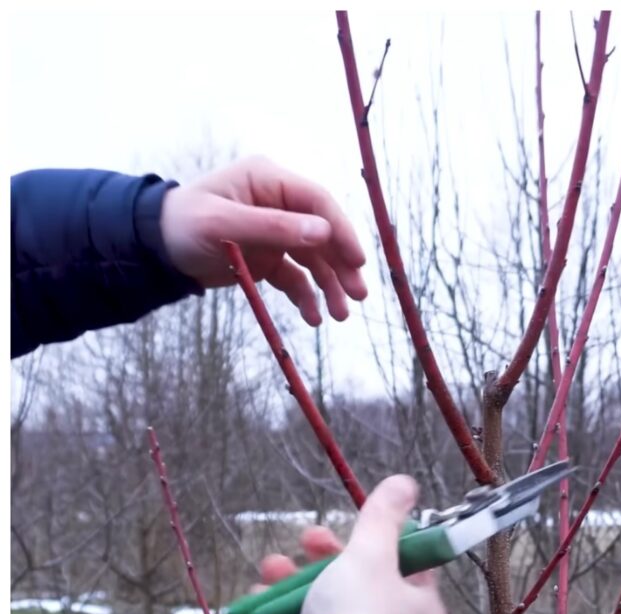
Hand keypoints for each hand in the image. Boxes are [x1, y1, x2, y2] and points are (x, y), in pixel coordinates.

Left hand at [159, 156, 369, 326]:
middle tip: (359, 296)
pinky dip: (307, 296)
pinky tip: (313, 317)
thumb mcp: (224, 224)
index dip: (341, 230)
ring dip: (330, 286)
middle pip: (324, 233)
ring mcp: (278, 231)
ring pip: (316, 259)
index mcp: (269, 181)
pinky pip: (297, 277)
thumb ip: (274, 227)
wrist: (153, 249)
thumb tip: (323, 232)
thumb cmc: (181, 225)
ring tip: (340, 315)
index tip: (357, 260)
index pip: (318, 202)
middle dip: (342, 265)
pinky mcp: (271, 256)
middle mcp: (279, 203)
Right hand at [255, 476, 446, 613]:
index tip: (358, 526)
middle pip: (361, 580)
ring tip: (272, 566)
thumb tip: (404, 483)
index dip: (383, 541)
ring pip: (325, 601)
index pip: (409, 565)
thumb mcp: (371, 554)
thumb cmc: (357, 612)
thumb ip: (382, 518)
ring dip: (294, 578)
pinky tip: (258, 598)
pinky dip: (279, 609)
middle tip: (306, 539)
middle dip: (325, 555)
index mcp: (420, 608)